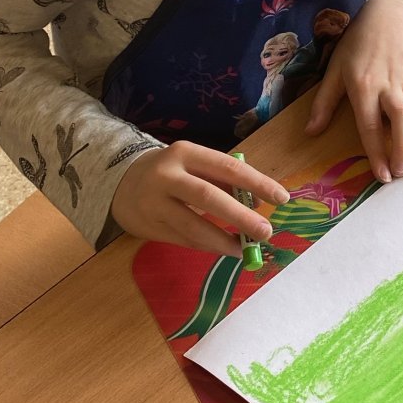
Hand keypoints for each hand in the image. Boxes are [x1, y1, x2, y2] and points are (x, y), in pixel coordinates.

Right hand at [110, 140, 288, 255]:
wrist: (121, 183)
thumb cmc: (172, 172)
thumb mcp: (196, 166)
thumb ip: (225, 181)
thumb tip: (258, 203)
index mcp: (186, 153)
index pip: (228, 168)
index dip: (257, 183)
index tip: (281, 198)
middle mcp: (167, 175)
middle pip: (209, 197)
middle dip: (241, 217)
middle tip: (266, 231)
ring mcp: (154, 202)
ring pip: (193, 225)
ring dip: (223, 240)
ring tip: (245, 249)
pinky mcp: (147, 225)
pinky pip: (184, 239)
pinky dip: (207, 246)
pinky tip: (223, 249)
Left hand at [305, 0, 402, 182]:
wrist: (387, 13)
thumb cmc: (357, 43)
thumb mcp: (334, 69)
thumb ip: (324, 102)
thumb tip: (310, 132)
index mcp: (364, 85)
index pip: (371, 124)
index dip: (377, 152)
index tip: (382, 176)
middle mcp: (390, 84)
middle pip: (401, 120)